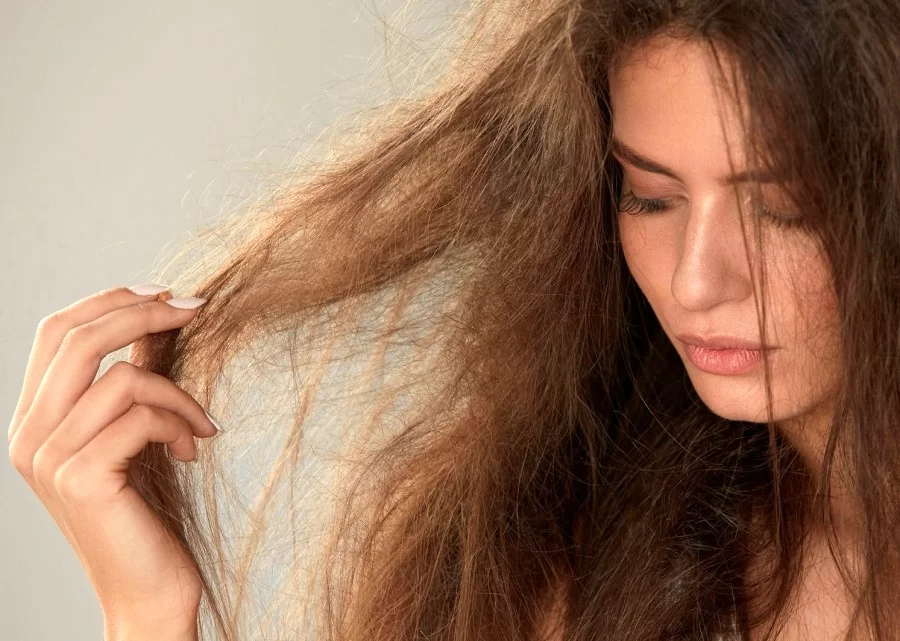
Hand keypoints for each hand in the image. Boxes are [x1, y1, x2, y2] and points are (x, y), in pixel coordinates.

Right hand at [7, 286, 220, 636]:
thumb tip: (154, 322)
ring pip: (123, 378)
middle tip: (196, 308)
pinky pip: (142, 416)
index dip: (109, 299)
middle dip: (144, 312)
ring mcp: (48, 458)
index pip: (55, 332)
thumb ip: (128, 384)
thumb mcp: (131, 436)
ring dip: (180, 394)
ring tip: (202, 425)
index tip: (164, 292)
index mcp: (34, 421)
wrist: (147, 589)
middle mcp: (28, 436)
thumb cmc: (145, 512)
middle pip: (78, 338)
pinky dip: (181, 423)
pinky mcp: (81, 477)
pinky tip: (194, 450)